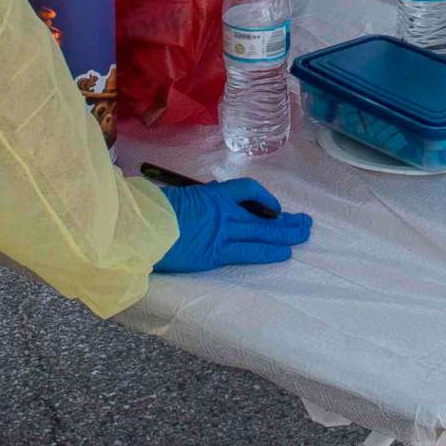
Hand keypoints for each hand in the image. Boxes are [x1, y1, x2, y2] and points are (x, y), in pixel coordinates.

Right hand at [154, 179, 311, 273]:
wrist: (140, 229)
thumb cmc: (152, 210)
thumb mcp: (178, 195)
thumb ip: (199, 200)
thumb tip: (206, 205)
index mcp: (213, 195)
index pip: (247, 190)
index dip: (265, 198)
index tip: (274, 207)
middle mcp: (224, 213)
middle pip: (263, 216)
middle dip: (286, 220)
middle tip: (305, 222)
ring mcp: (221, 235)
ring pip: (262, 233)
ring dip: (286, 235)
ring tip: (302, 236)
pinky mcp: (214, 255)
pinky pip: (248, 252)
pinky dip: (268, 252)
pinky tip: (283, 253)